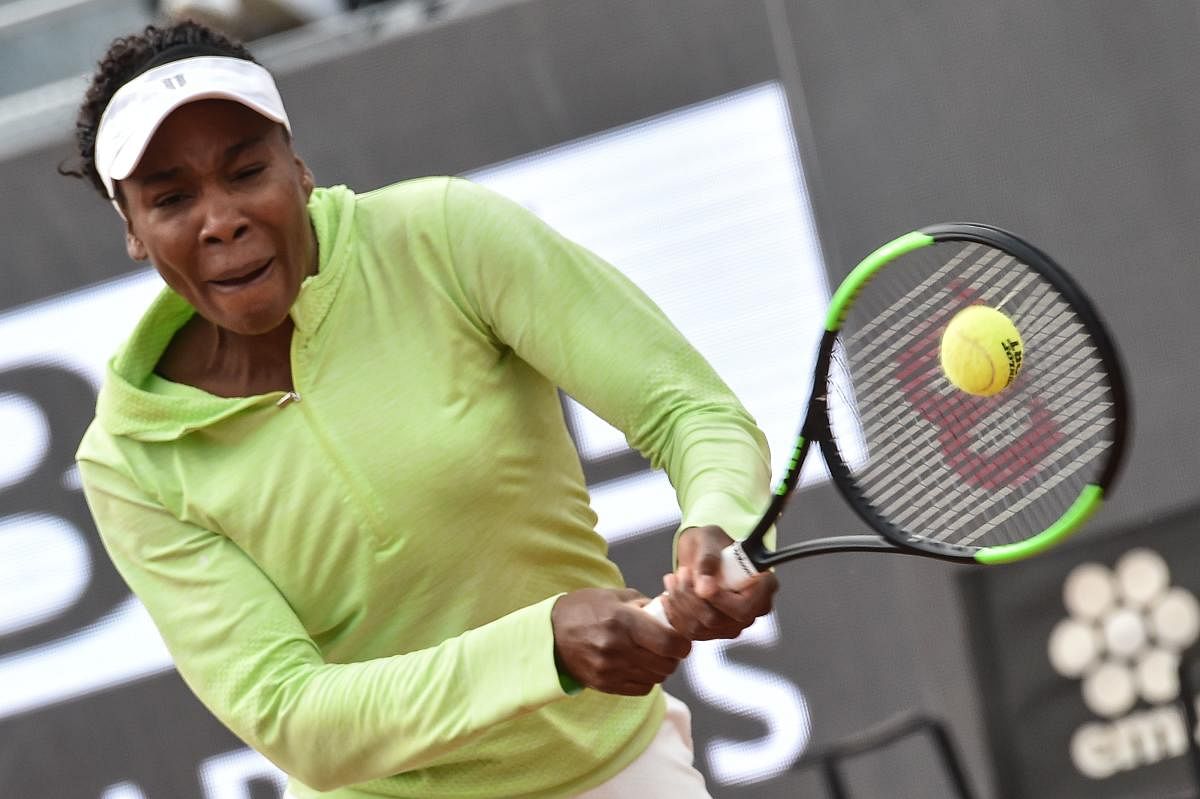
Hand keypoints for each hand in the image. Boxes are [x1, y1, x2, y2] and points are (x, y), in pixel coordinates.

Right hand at [551, 588, 691, 695]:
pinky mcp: (606, 685)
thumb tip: (672, 613)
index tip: (681, 639)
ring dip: (661, 668)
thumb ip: (646, 605)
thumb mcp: (614, 596)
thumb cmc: (585, 609)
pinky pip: (642, 688)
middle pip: (666, 664)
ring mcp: (611, 669)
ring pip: (657, 678)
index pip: (669, 642)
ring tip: (652, 655)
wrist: (550, 635)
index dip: (682, 643)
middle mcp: (617, 648)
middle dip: (674, 656)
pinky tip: (639, 666)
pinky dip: (647, 679)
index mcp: (622, 621)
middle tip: (669, 647)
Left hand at [659, 525, 777, 639]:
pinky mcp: (713, 631)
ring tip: (673, 578)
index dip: (719, 600)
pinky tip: (668, 595)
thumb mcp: (709, 540)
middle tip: (681, 572)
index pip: (744, 608)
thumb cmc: (711, 542)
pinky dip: (674, 614)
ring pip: (701, 628)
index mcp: (763, 586)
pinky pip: (690, 633)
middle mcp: (752, 610)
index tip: (699, 582)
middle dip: (691, 597)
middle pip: (719, 621)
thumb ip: (708, 560)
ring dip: (680, 603)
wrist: (701, 552)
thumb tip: (704, 589)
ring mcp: (733, 624)